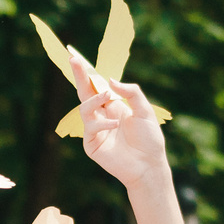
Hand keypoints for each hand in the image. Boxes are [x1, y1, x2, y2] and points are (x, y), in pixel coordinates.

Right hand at [71, 61, 168, 190]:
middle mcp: (102, 116)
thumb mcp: (145, 111)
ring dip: (94, 99)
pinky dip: (102, 123)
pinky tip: (115, 124)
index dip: (87, 73)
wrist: (149, 165)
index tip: (77, 58)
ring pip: (85, 108)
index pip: (97, 86)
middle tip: (74, 60)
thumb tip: (109, 81)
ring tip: (107, 97)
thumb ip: (131, 93)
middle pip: (85, 93)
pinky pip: (91, 128)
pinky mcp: (92, 144)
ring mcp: (95, 130)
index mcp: (113, 107)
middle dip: (79, 76)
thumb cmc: (149, 139)